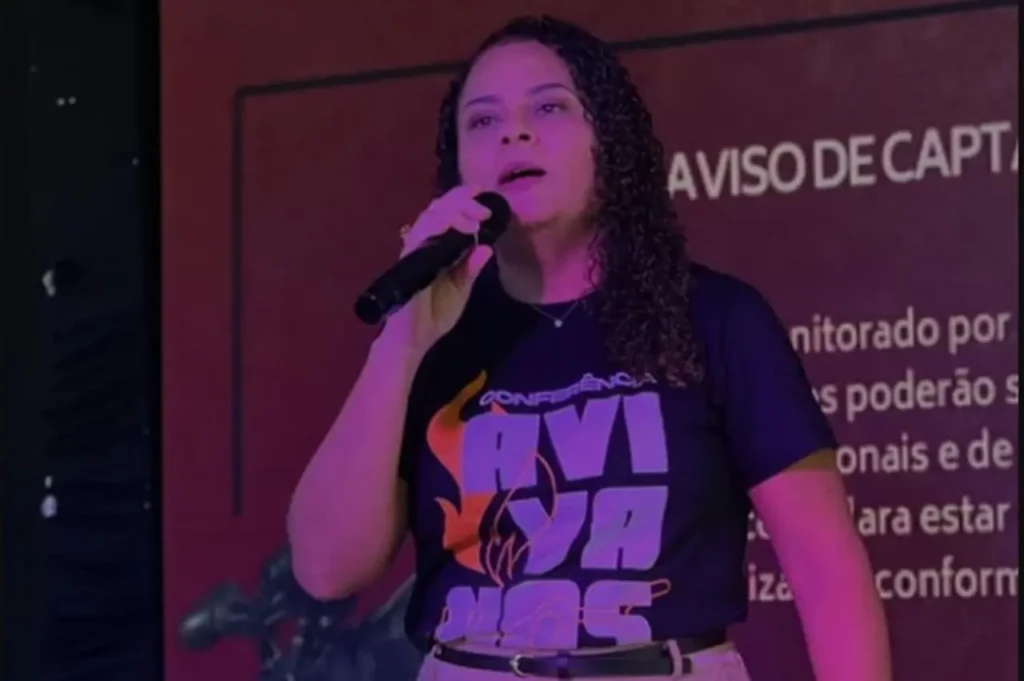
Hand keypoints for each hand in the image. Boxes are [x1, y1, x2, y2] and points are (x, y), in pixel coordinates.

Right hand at [378, 185, 494, 354]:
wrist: (415, 339)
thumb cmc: (435, 314)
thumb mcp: (461, 289)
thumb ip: (471, 269)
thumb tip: (488, 248)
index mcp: (438, 246)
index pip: (447, 212)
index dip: (462, 197)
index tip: (481, 191)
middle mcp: (425, 243)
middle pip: (438, 208)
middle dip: (462, 202)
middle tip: (483, 209)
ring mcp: (414, 250)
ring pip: (429, 217)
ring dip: (453, 213)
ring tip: (474, 222)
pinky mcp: (408, 261)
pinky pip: (418, 237)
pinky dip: (435, 228)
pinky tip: (451, 228)